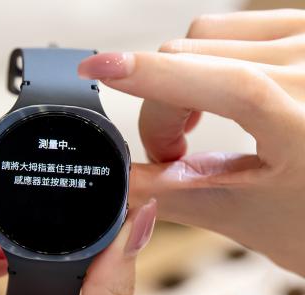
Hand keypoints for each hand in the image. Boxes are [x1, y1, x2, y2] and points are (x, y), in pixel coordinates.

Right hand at [78, 9, 304, 275]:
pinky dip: (207, 61)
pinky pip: (231, 27)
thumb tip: (115, 181)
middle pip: (187, 58)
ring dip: (179, 81)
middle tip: (171, 155)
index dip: (148, 76)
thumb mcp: (247, 217)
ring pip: (202, 38)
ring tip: (200, 127)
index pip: (214, 82)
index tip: (96, 70)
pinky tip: (221, 98)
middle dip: (160, 108)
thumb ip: (171, 193)